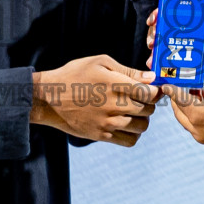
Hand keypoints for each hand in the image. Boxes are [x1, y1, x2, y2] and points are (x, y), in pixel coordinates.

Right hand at [32, 54, 160, 146]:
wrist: (49, 98)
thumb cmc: (75, 74)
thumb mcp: (99, 63)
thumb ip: (128, 71)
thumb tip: (151, 78)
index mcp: (114, 84)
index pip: (149, 93)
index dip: (155, 91)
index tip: (151, 89)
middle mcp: (112, 105)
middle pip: (148, 110)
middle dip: (149, 104)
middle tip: (141, 99)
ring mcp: (107, 122)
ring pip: (142, 127)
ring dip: (142, 119)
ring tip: (133, 112)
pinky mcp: (101, 136)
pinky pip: (129, 141)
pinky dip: (133, 134)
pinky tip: (126, 124)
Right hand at [146, 9, 203, 74]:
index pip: (181, 9)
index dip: (164, 12)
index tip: (154, 20)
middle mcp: (196, 29)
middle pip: (170, 26)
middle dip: (157, 33)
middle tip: (151, 43)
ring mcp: (193, 44)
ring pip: (171, 42)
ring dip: (159, 49)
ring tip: (152, 59)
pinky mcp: (192, 58)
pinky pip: (176, 58)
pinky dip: (167, 63)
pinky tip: (158, 69)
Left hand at [166, 68, 203, 149]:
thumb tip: (202, 74)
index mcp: (200, 116)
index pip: (178, 99)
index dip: (171, 87)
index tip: (166, 80)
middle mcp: (200, 131)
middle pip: (180, 112)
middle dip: (178, 97)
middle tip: (180, 83)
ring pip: (189, 121)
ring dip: (189, 106)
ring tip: (196, 90)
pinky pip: (200, 127)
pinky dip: (199, 115)